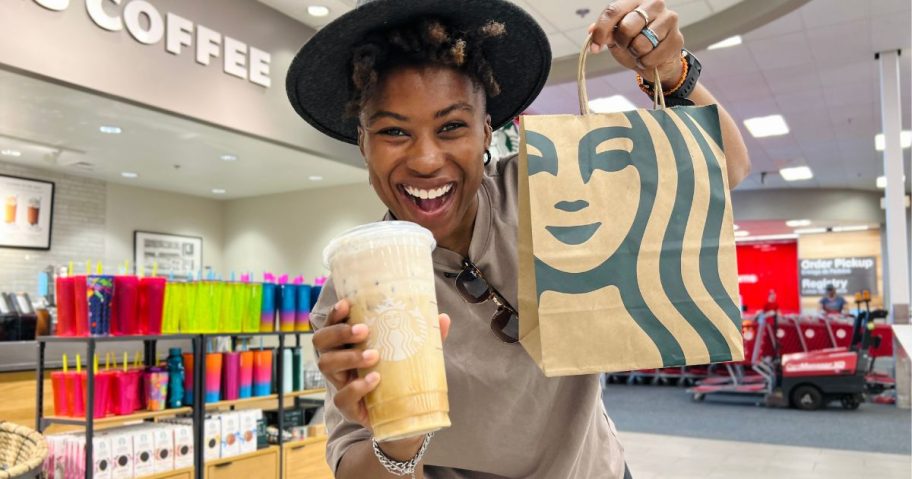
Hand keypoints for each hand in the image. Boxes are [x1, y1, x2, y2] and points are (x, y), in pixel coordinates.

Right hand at [312, 299, 451, 454]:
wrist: (402, 416)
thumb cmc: (399, 377)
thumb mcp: (410, 355)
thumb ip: (424, 338)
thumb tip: (443, 318)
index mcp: (348, 344)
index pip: (332, 324)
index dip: (334, 313)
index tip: (346, 304)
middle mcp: (338, 361)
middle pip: (320, 341)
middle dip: (339, 333)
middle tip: (363, 330)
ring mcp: (340, 384)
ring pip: (326, 365)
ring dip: (348, 357)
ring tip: (374, 356)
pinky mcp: (347, 406)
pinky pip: (341, 397)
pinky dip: (356, 387)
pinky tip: (374, 380)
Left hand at [587, 0, 684, 87]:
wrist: (657, 61)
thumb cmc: (635, 44)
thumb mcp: (616, 38)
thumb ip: (605, 33)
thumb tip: (592, 32)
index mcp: (635, 1)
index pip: (613, 10)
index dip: (601, 30)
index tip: (595, 47)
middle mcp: (654, 4)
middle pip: (626, 28)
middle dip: (623, 44)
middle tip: (627, 46)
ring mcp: (668, 19)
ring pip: (640, 44)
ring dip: (636, 54)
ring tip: (641, 51)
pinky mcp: (677, 37)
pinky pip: (652, 57)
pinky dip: (646, 63)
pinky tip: (651, 57)